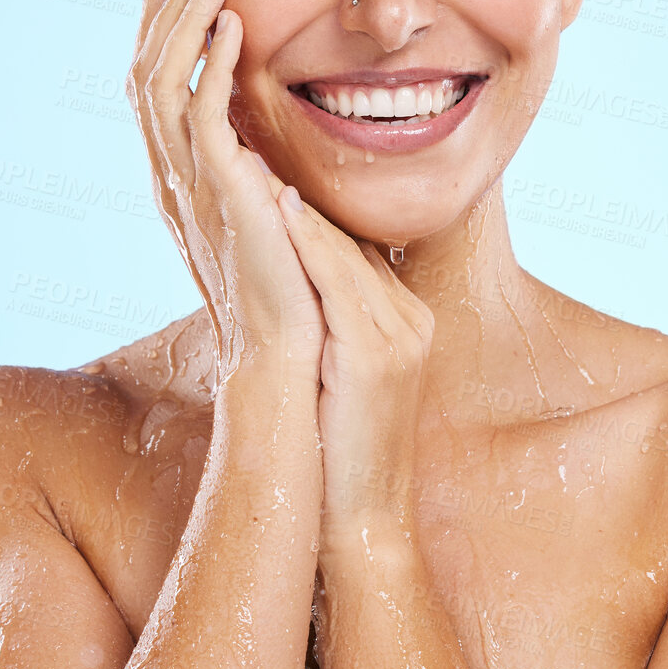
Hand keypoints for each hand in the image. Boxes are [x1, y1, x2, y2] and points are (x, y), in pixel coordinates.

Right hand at [126, 0, 325, 369]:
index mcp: (179, 177)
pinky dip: (210, 61)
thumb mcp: (269, 216)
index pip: (157, 82)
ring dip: (184, 14)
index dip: (161, 22)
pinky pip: (202, 113)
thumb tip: (275, 142)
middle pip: (145, 66)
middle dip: (162, 0)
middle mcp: (171, 175)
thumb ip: (261, 170)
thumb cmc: (290, 292)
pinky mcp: (222, 193)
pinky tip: (234, 20)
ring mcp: (189, 184)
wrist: (286, 354)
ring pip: (162, 78)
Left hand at [273, 185, 434, 547]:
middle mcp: (412, 321)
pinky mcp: (380, 355)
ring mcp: (402, 336)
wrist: (362, 520)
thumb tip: (290, 284)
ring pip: (344, 256)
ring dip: (300, 210)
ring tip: (258, 163)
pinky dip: (308, 243)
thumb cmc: (338, 453)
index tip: (266, 176)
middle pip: (352, 246)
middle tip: (256, 149)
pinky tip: (280, 209)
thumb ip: (330, 325)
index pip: (353, 254)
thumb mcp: (339, 376)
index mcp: (405, 323)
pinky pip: (340, 284)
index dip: (308, 218)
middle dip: (303, 203)